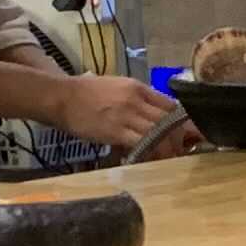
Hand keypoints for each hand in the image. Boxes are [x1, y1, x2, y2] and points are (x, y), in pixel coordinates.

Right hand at [48, 74, 176, 151]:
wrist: (61, 97)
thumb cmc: (87, 93)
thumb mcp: (118, 87)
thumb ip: (138, 99)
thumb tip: (155, 116)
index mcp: (139, 88)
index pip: (171, 105)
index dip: (181, 121)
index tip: (184, 133)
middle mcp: (136, 100)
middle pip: (169, 120)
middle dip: (178, 137)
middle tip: (180, 150)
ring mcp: (127, 115)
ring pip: (159, 132)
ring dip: (167, 147)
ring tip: (168, 157)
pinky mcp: (116, 131)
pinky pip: (142, 143)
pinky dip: (150, 152)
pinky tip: (150, 158)